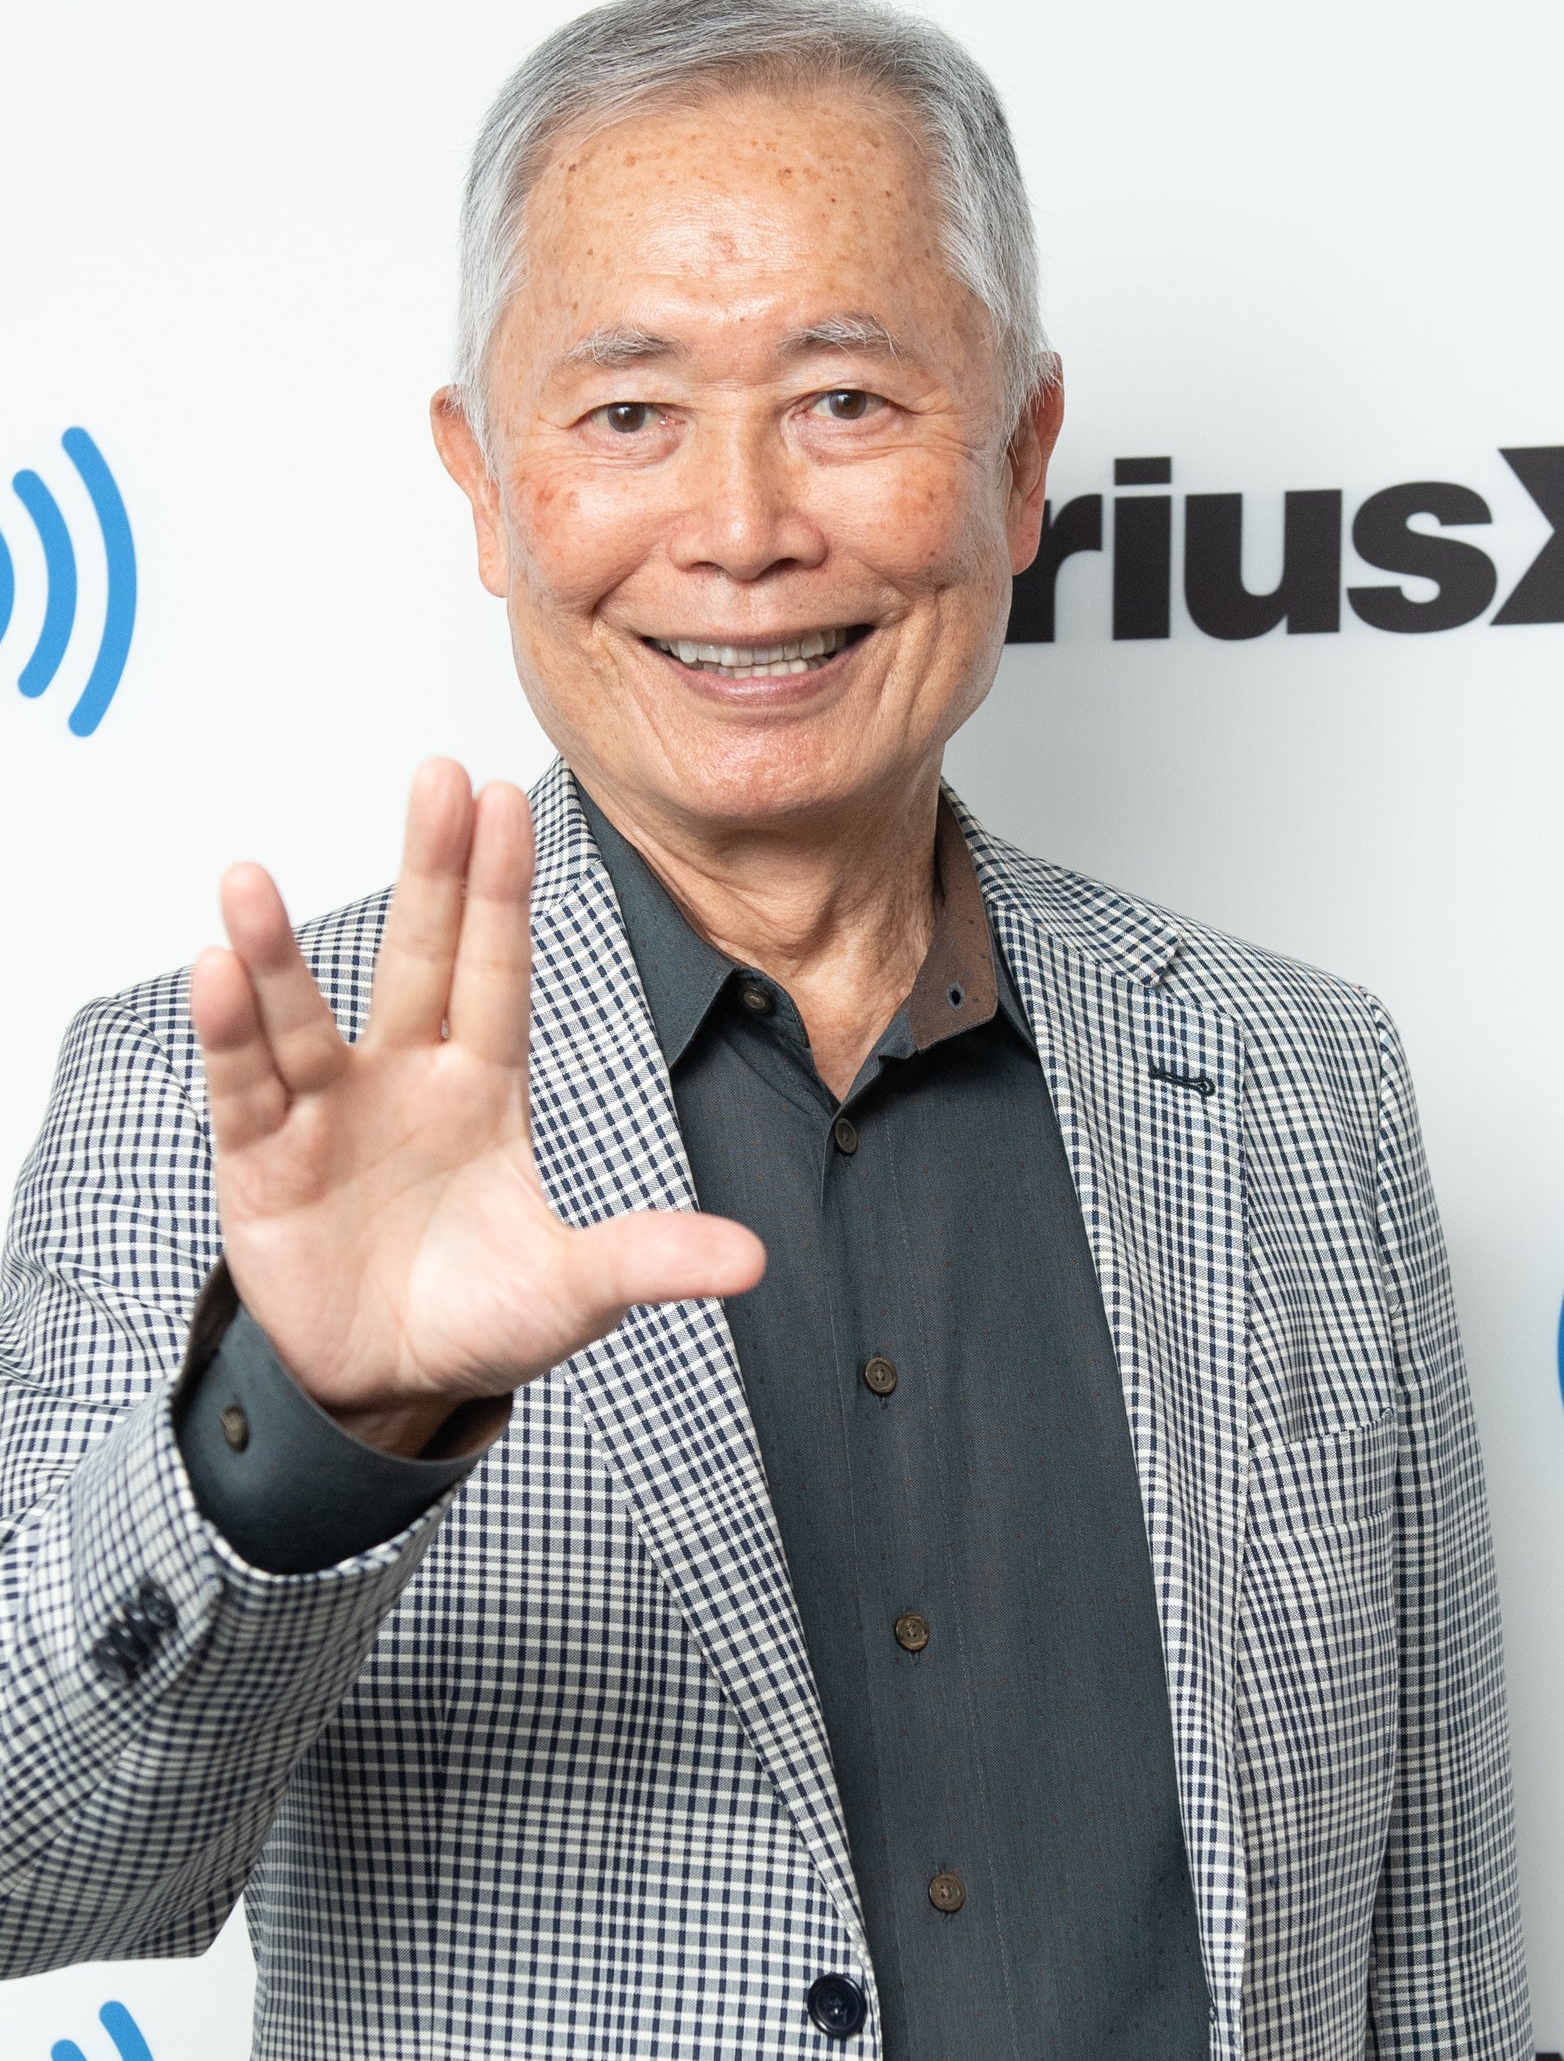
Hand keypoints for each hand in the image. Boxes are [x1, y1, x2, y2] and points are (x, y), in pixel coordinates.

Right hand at [189, 760, 764, 1455]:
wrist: (382, 1385)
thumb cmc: (477, 1316)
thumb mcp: (572, 1293)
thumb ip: (646, 1261)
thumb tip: (751, 1260)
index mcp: (484, 1088)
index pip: (496, 972)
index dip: (502, 890)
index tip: (505, 797)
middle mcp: (405, 1079)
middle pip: (417, 959)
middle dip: (430, 871)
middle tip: (436, 775)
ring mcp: (328, 1113)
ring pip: (304, 1017)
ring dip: (277, 952)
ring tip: (249, 880)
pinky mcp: (262, 1162)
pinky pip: (244, 1088)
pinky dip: (230, 1035)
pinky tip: (216, 972)